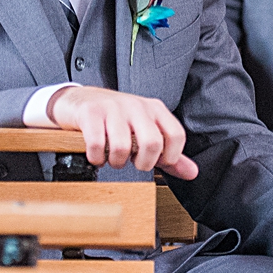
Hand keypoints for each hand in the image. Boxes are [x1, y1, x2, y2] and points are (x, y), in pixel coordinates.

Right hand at [43, 86, 199, 179]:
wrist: (79, 100)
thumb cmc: (116, 119)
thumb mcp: (146, 132)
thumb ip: (169, 154)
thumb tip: (192, 173)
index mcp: (155, 109)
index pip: (176, 135)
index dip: (169, 157)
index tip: (156, 162)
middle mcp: (137, 105)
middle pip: (152, 143)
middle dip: (143, 163)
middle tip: (133, 162)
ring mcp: (113, 107)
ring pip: (122, 146)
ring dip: (116, 162)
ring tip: (113, 158)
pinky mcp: (90, 113)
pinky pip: (96, 144)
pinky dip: (96, 158)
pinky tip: (96, 154)